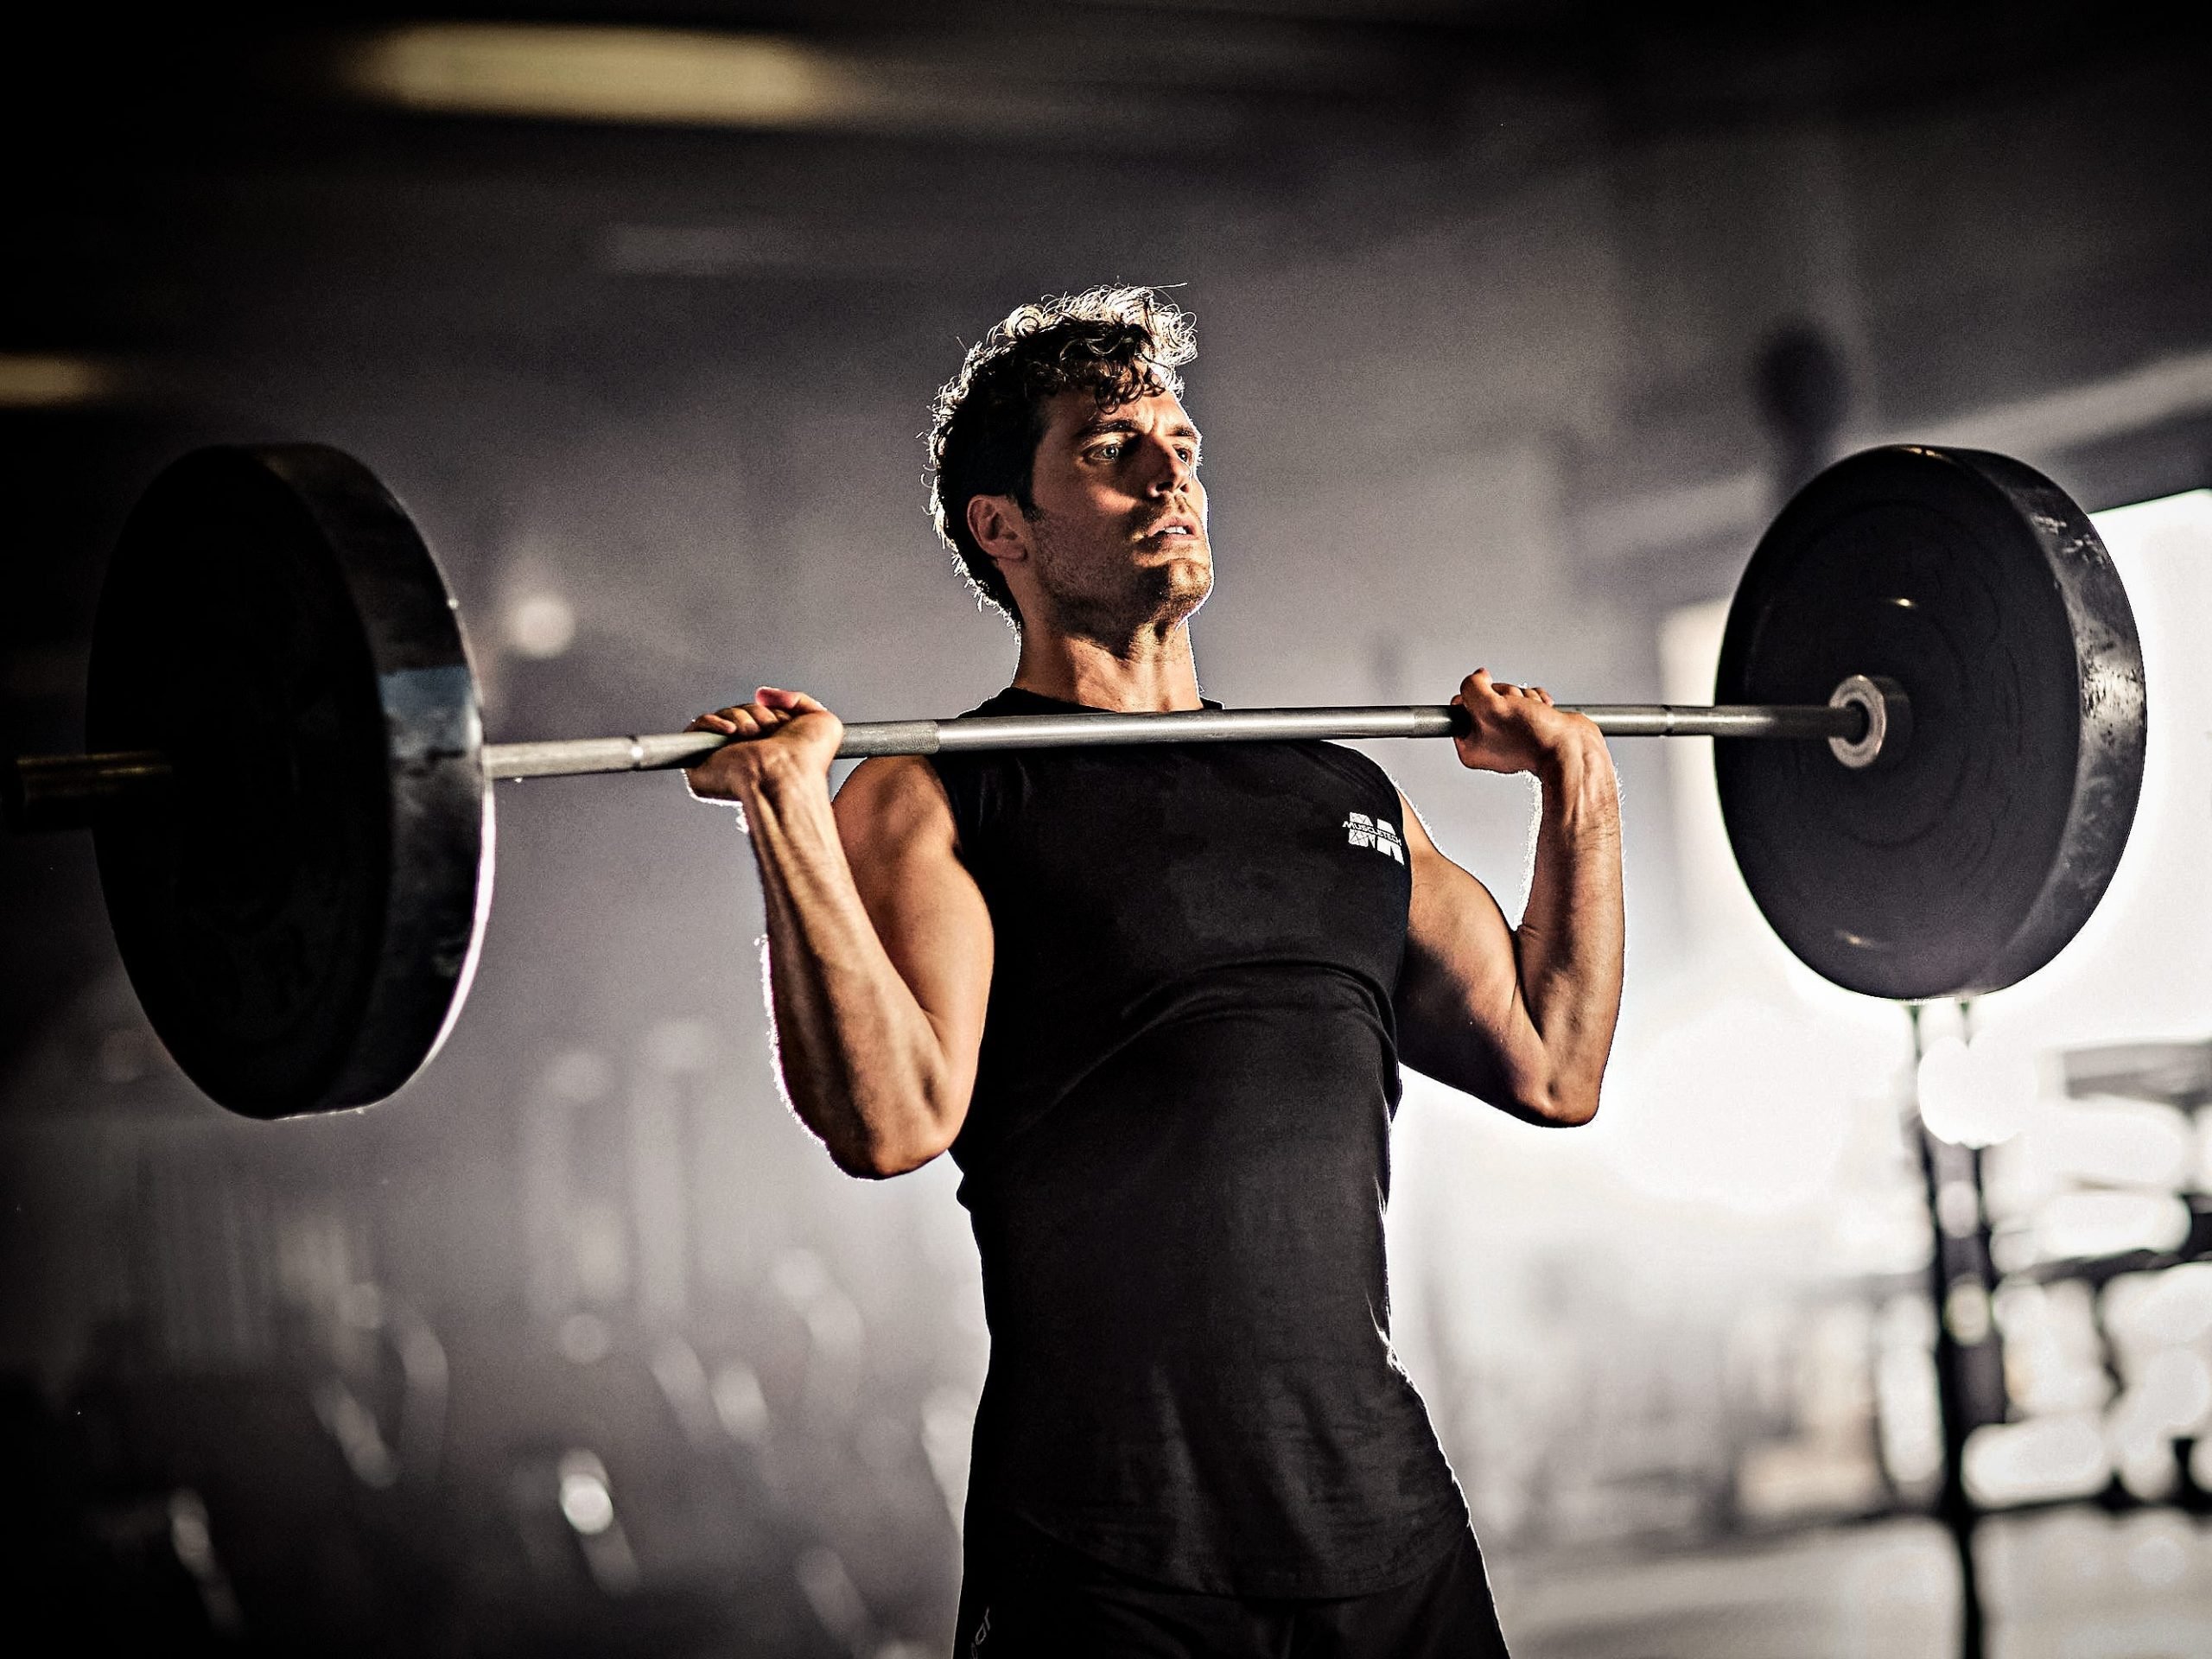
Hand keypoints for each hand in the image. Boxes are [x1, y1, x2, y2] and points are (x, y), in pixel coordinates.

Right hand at [683, 687, 844, 802]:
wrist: (787, 775)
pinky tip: (731, 732)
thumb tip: (761, 694)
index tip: (782, 723)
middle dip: (757, 714)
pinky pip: (697, 727)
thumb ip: (797, 699)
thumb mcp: (821, 720)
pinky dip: (713, 722)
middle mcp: (747, 755)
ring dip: (740, 718)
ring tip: (753, 735)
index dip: (770, 713)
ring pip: (722, 717)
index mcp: (771, 750)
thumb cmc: (807, 759)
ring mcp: (723, 760)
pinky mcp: (700, 766)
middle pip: (741, 713)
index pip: (760, 716)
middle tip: (768, 731)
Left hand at [1450, 668, 1598, 776]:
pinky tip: (1543, 711)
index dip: (1476, 698)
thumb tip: (1477, 678)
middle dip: (1506, 697)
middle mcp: (1490, 741)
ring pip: (1510, 696)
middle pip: (1487, 697)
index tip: (1489, 703)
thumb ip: (1472, 687)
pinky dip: (1537, 700)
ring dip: (1524, 698)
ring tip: (1532, 714)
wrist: (1570, 748)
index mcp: (1471, 747)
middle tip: (1515, 711)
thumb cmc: (1532, 738)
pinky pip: (1528, 699)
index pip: (1460, 707)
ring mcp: (1511, 733)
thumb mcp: (1487, 706)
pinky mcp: (1531, 724)